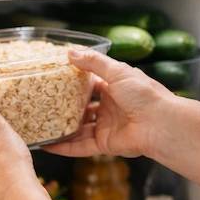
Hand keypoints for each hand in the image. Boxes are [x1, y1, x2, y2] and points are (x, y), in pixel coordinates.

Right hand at [42, 48, 171, 158]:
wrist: (160, 124)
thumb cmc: (145, 95)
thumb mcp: (117, 71)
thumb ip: (93, 62)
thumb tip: (70, 51)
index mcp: (115, 88)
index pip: (90, 84)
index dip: (73, 82)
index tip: (54, 79)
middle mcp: (109, 107)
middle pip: (82, 107)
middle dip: (64, 106)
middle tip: (42, 103)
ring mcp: (106, 127)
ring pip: (78, 128)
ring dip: (60, 128)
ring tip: (38, 125)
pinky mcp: (104, 144)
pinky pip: (80, 147)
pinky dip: (64, 147)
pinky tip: (46, 145)